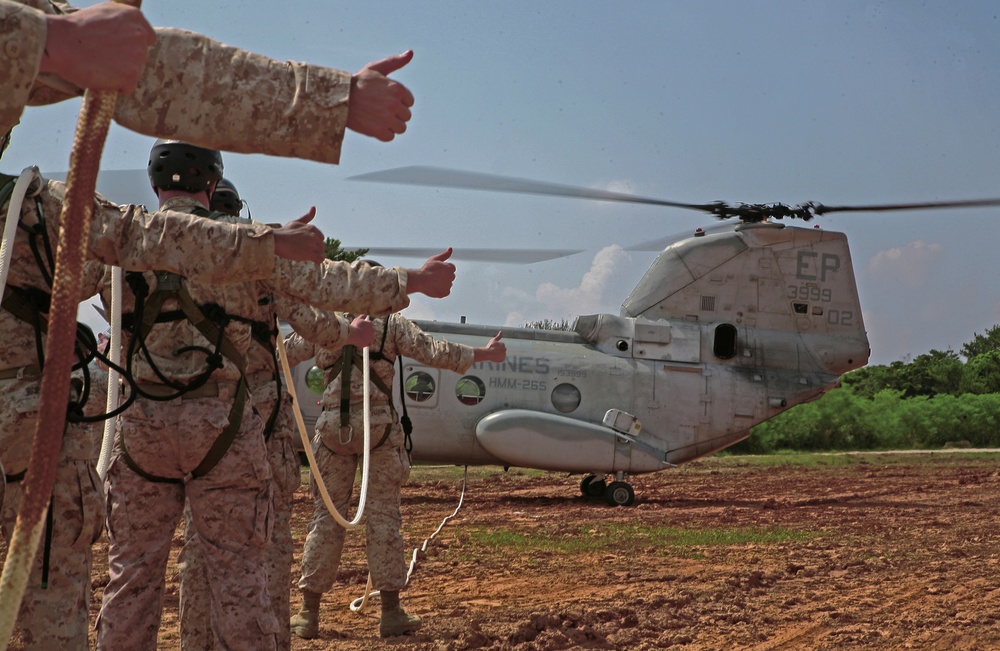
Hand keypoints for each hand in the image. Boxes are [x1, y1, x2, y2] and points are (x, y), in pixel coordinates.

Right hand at [40, 2, 155, 92]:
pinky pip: (128, 87)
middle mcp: (140, 35)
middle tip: (102, 57)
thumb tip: (132, 31)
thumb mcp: (104, 13)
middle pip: (141, 57)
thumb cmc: (75, 29)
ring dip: (120, 73)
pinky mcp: (132, 75)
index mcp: (135, 17)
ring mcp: (138, 56)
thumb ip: (122, 21)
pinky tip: (101, 77)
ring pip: (135, 72)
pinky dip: (117, 87)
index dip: (132, 46)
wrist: (60, 43)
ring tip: (99, 65)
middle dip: (125, 60)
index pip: (147, 38)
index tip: (119, 49)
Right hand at [273, 207, 324, 262]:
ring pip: (321, 252)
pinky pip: (320, 259)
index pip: (321, 237)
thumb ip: (307, 217)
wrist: (276, 241)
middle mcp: (314, 236)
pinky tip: (309, 259)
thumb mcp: (296, 222)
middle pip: (322, 245)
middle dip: (315, 248)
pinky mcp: (310, 253)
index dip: (314, 242)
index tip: (304, 244)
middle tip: (303, 250)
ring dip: (314, 254)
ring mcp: (313, 245)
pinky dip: (316, 260)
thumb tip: (314, 207)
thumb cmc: (284, 232)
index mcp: (312, 228)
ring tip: (304, 254)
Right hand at [346, 51, 414, 141]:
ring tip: (378, 118)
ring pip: (401, 128)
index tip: (386, 100)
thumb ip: (395, 62)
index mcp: (397, 88)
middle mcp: (394, 103)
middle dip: (396, 114)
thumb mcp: (376, 68)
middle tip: (380, 110)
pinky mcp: (378, 131)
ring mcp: (387, 118)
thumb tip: (410, 53)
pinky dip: (382, 134)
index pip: (410, 102)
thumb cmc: (358, 82)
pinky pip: (390, 137)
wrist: (338, 97)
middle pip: (406, 116)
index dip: (398, 102)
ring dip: (391, 125)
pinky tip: (373, 125)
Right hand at [347, 315, 375, 347]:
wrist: (354, 334)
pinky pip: (369, 344)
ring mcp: (372, 336)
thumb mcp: (357, 319)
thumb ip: (362, 316)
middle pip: (370, 332)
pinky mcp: (370, 342)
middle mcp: (373, 329)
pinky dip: (366, 344)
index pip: (369, 325)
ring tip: (359, 339)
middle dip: (366, 333)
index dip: (364, 328)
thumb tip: (364, 315)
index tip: (361, 329)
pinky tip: (362, 343)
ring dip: (366, 338)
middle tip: (360, 334)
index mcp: (370, 323)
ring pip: (369, 338)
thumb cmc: (355, 326)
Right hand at [406, 248, 454, 297]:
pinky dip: (441, 290)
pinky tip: (434, 287)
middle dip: (445, 276)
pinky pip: (445, 292)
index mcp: (450, 268)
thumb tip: (450, 249)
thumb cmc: (426, 270)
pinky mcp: (445, 293)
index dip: (444, 269)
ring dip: (443, 283)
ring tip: (433, 282)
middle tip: (435, 276)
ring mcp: (448, 285)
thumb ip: (444, 254)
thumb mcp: (435, 259)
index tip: (438, 271)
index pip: (451, 268)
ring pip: (447, 284)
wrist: (420, 280)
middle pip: (450, 276)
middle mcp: (451, 276)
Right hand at [474, 331, 505, 362]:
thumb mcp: (493, 340)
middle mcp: (505, 349)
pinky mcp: (503, 359)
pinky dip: (498, 359)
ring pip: (501, 355)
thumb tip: (501, 331)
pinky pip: (501, 359)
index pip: (500, 346)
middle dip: (498, 351)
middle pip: (501, 351)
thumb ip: (498, 336)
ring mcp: (504, 354)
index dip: (495, 348)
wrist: (488, 353)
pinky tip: (494, 358)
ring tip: (493, 355)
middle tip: (493, 352)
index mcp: (503, 344)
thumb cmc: (490, 346)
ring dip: (498, 355)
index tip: (492, 348)